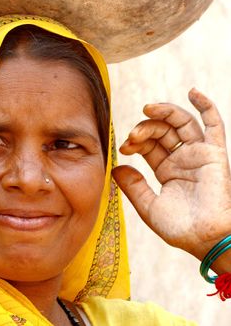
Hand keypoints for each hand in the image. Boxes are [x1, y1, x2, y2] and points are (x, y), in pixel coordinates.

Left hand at [112, 88, 230, 268]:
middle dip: (145, 129)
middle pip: (162, 131)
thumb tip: (117, 166)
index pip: (149, 145)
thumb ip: (132, 186)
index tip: (124, 146)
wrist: (203, 239)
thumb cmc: (179, 228)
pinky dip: (206, 106)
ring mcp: (199, 155)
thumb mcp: (147, 206)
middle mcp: (183, 160)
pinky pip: (214, 125)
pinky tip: (192, 92)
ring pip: (181, 123)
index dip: (136, 141)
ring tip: (148, 108)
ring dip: (164, 113)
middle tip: (133, 135)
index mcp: (167, 171)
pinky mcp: (214, 154)